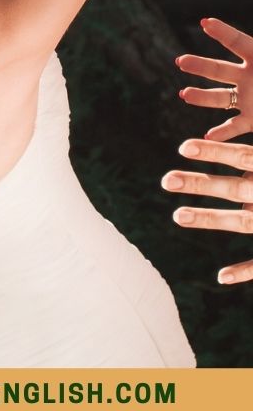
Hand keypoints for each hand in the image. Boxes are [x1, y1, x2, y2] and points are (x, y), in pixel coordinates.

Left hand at [162, 137, 252, 284]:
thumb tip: (242, 133)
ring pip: (241, 222)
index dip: (215, 151)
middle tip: (165, 180)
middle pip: (234, 189)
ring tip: (176, 216)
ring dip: (209, 219)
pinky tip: (221, 278)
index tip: (183, 146)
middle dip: (200, 184)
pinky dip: (245, 271)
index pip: (244, 157)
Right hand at [177, 17, 252, 139]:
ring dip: (202, 97)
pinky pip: (234, 126)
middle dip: (199, 66)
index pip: (237, 42)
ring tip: (184, 95)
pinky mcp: (252, 118)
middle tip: (181, 61)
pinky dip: (222, 133)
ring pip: (220, 97)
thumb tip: (227, 25)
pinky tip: (208, 137)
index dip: (223, 32)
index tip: (206, 22)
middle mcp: (248, 77)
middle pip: (219, 69)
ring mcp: (248, 98)